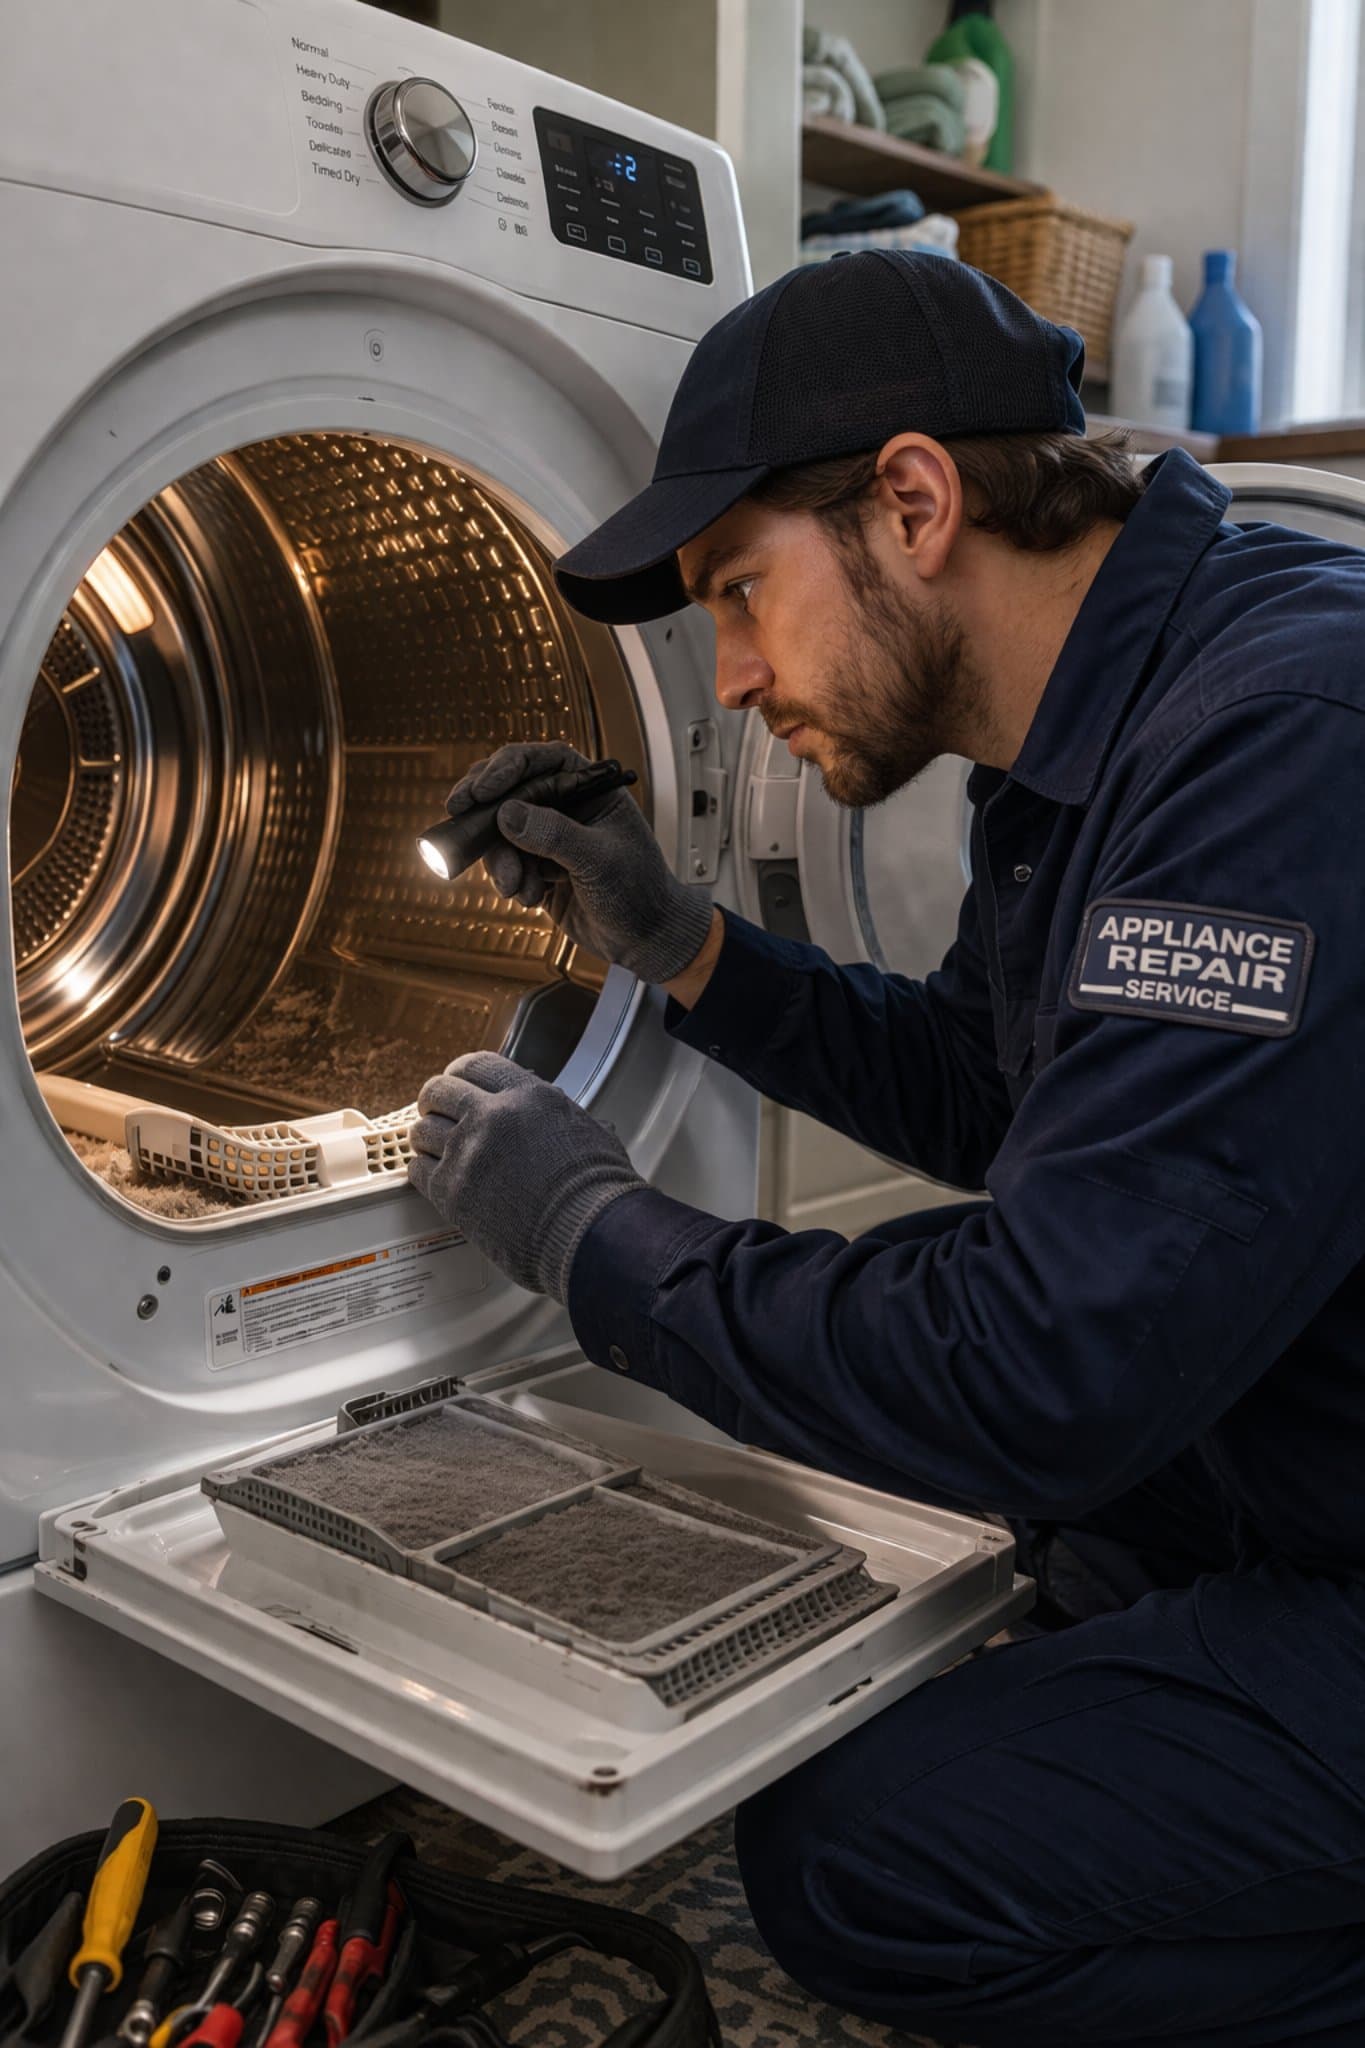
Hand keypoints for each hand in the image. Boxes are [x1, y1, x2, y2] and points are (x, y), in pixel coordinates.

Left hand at [407, 1050, 643, 1302]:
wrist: (589, 1236)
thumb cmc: (599, 1193)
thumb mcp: (589, 1133)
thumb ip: (561, 1118)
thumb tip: (561, 1118)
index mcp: (530, 1096)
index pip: (477, 1065)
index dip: (460, 1074)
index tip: (456, 1083)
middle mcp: (493, 1117)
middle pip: (439, 1091)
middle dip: (435, 1102)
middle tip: (436, 1114)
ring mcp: (468, 1154)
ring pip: (422, 1131)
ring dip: (427, 1139)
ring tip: (434, 1149)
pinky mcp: (451, 1192)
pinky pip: (417, 1171)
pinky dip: (423, 1172)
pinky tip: (434, 1177)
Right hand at [445, 742, 713, 983]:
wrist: (647, 940)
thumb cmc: (641, 893)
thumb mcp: (599, 860)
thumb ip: (555, 835)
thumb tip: (507, 814)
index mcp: (592, 790)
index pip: (544, 761)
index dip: (507, 767)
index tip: (482, 789)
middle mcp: (569, 808)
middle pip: (512, 791)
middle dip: (486, 809)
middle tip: (460, 816)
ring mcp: (552, 839)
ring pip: (504, 833)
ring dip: (501, 859)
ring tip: (515, 886)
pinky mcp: (540, 869)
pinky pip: (509, 863)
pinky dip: (511, 880)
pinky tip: (529, 897)